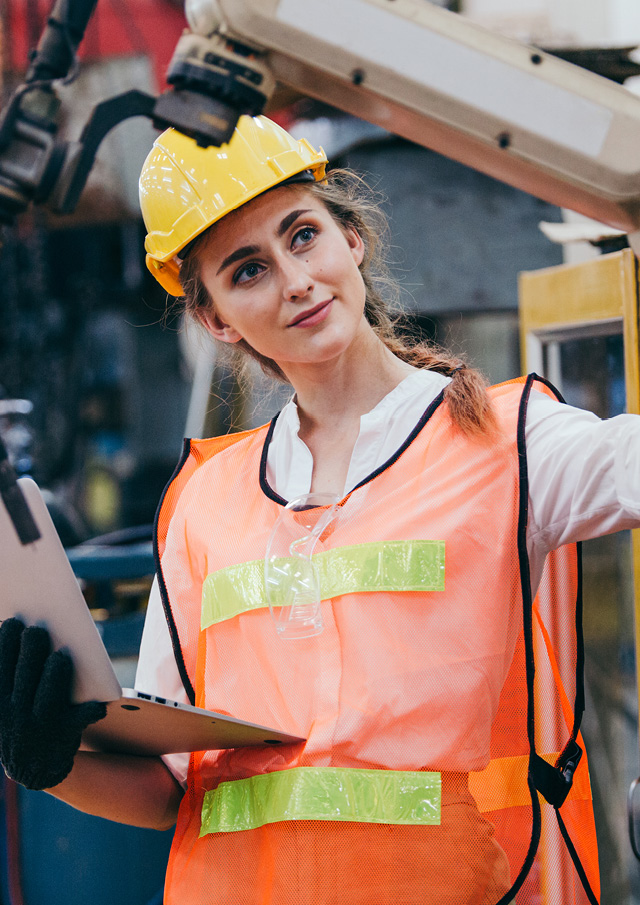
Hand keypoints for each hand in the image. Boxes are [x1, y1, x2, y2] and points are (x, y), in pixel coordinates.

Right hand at [0, 617, 105, 789]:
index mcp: (0, 705)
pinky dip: (90, 711)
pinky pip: (78, 720)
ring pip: (47, 696)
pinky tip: (99, 703)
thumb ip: (10, 679)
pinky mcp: (63, 737)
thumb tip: (17, 631)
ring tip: (61, 655)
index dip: (4, 644)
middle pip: (23, 677)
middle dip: (30, 650)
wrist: (36, 771)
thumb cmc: (25, 723)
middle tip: (38, 629)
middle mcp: (15, 717)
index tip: (12, 622)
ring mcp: (39, 728)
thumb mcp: (7, 708)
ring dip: (55, 674)